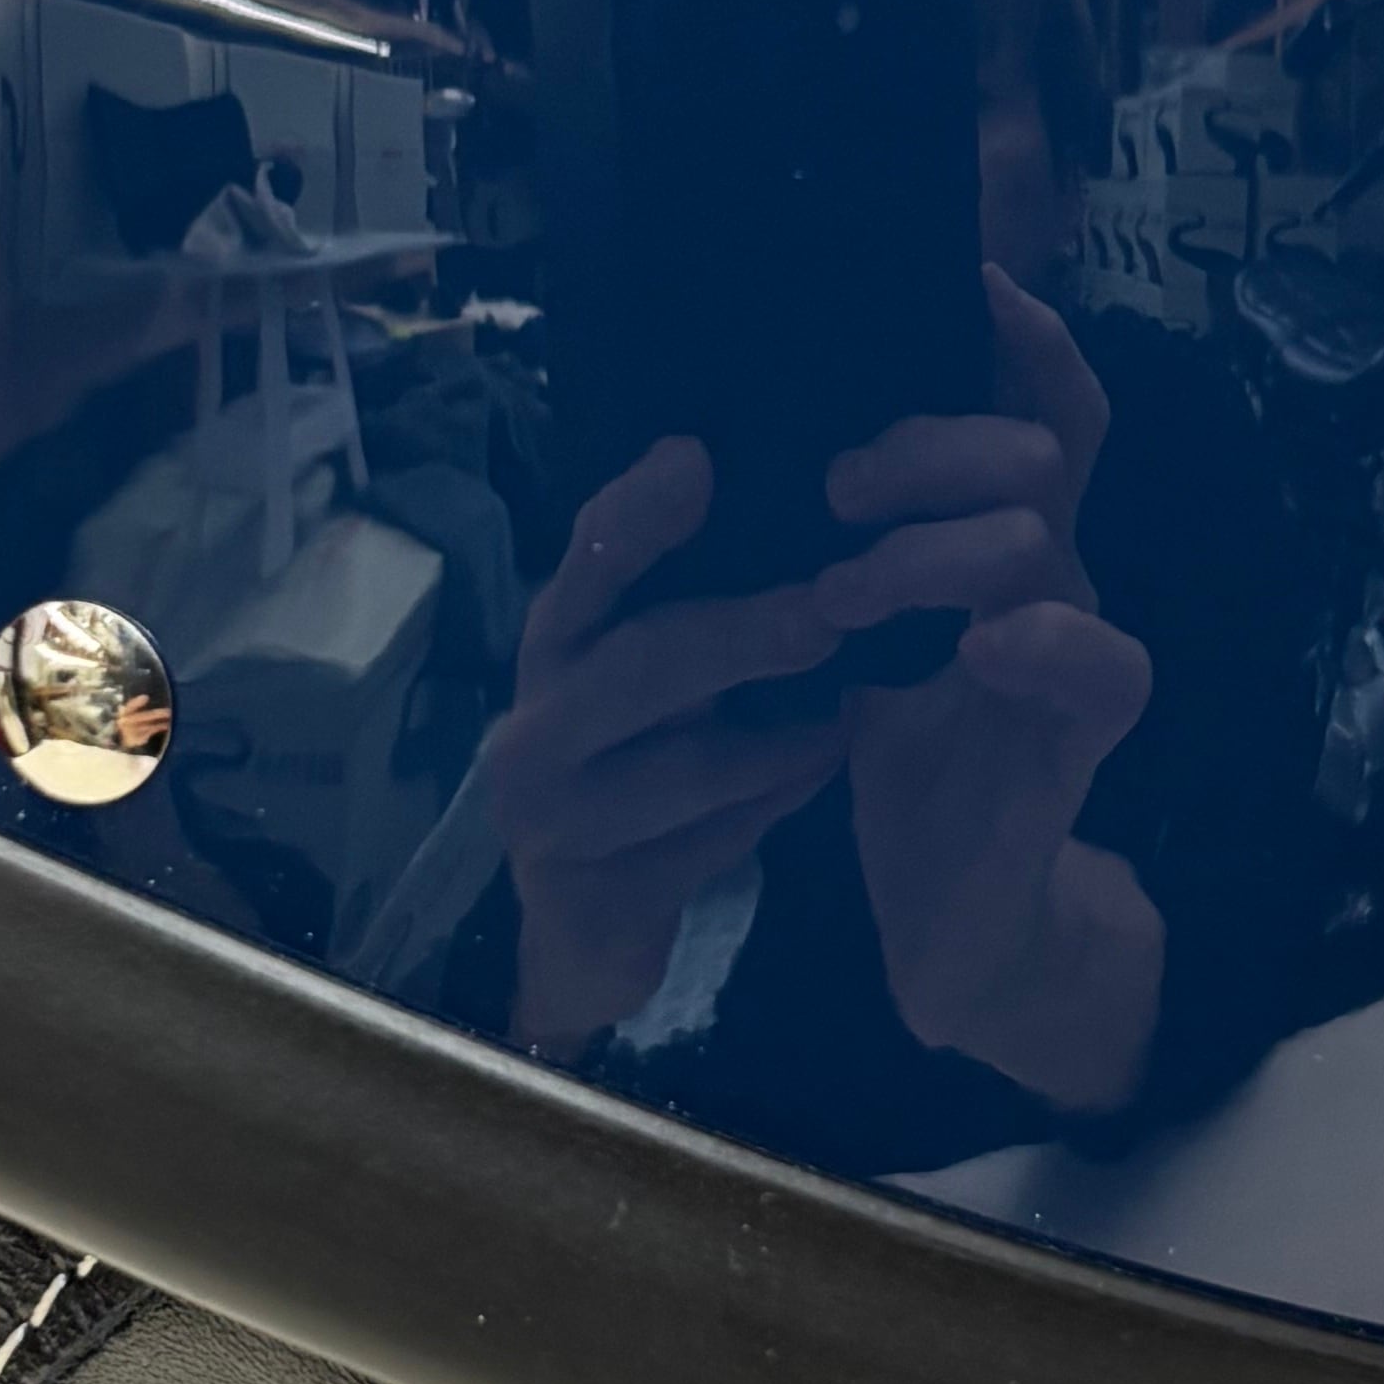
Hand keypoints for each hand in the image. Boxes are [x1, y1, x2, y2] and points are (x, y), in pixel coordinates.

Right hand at [482, 438, 846, 1056]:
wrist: (581, 926)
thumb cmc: (632, 764)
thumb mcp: (644, 676)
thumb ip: (686, 601)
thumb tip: (792, 501)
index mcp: (554, 647)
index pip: (586, 565)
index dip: (636, 513)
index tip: (697, 457)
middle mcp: (534, 725)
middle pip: (637, 663)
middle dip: (739, 635)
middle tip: (828, 612)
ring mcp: (552, 819)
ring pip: (681, 770)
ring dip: (776, 742)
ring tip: (849, 715)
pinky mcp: (591, 900)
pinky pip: (701, 850)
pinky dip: (769, 809)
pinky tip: (819, 777)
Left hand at [813, 273, 1159, 1111]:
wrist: (953, 924)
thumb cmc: (902, 764)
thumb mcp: (854, 636)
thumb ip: (837, 542)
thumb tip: (744, 424)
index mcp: (994, 548)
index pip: (1035, 411)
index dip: (1019, 337)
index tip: (960, 273)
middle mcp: (1047, 585)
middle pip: (1036, 452)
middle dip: (933, 443)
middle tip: (834, 487)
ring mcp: (1068, 661)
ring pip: (1042, 542)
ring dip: (934, 547)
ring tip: (845, 589)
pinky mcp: (1075, 749)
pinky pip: (1104, 667)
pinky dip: (1045, 639)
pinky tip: (982, 646)